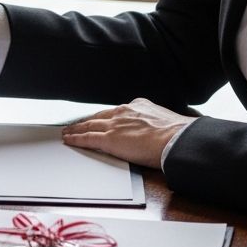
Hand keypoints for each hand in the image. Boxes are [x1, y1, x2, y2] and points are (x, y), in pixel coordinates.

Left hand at [61, 98, 192, 169]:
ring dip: (76, 128)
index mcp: (138, 106)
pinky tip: (68, 140)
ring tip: (67, 132)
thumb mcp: (165, 121)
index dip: (105, 116)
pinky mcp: (109, 139)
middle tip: (76, 124)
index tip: (100, 119)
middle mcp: (123, 112)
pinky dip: (76, 139)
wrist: (177, 140)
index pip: (116, 111)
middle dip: (87, 120)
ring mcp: (114, 125)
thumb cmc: (178, 135)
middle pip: (98, 116)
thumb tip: (163, 132)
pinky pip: (87, 138)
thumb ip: (156, 123)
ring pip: (89, 125)